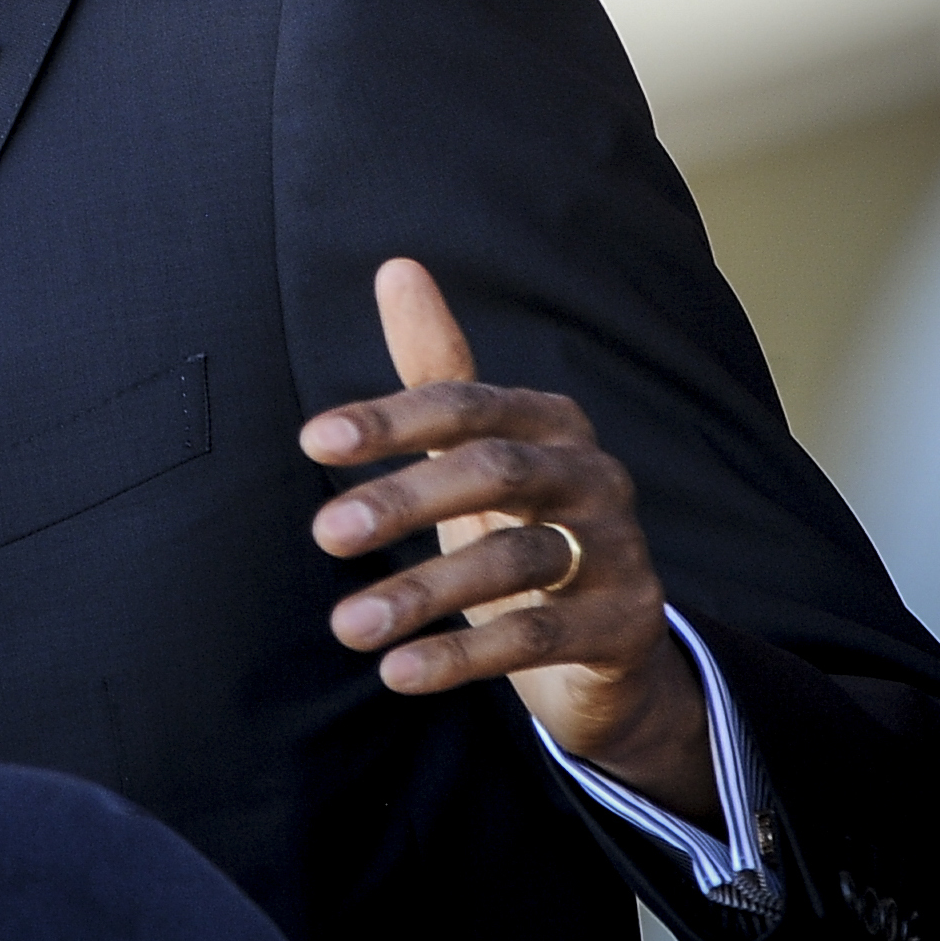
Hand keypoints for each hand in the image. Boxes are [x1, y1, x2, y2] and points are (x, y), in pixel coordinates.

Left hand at [299, 259, 719, 825]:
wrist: (607, 647)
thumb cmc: (520, 528)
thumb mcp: (474, 452)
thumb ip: (435, 368)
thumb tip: (397, 266)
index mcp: (550, 421)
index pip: (465, 405)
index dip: (391, 419)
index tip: (312, 441)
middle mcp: (594, 474)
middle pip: (495, 472)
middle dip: (405, 500)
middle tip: (323, 535)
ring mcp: (619, 549)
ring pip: (515, 561)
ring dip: (421, 594)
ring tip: (345, 626)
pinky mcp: (627, 623)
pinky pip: (538, 636)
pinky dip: (463, 655)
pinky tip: (398, 673)